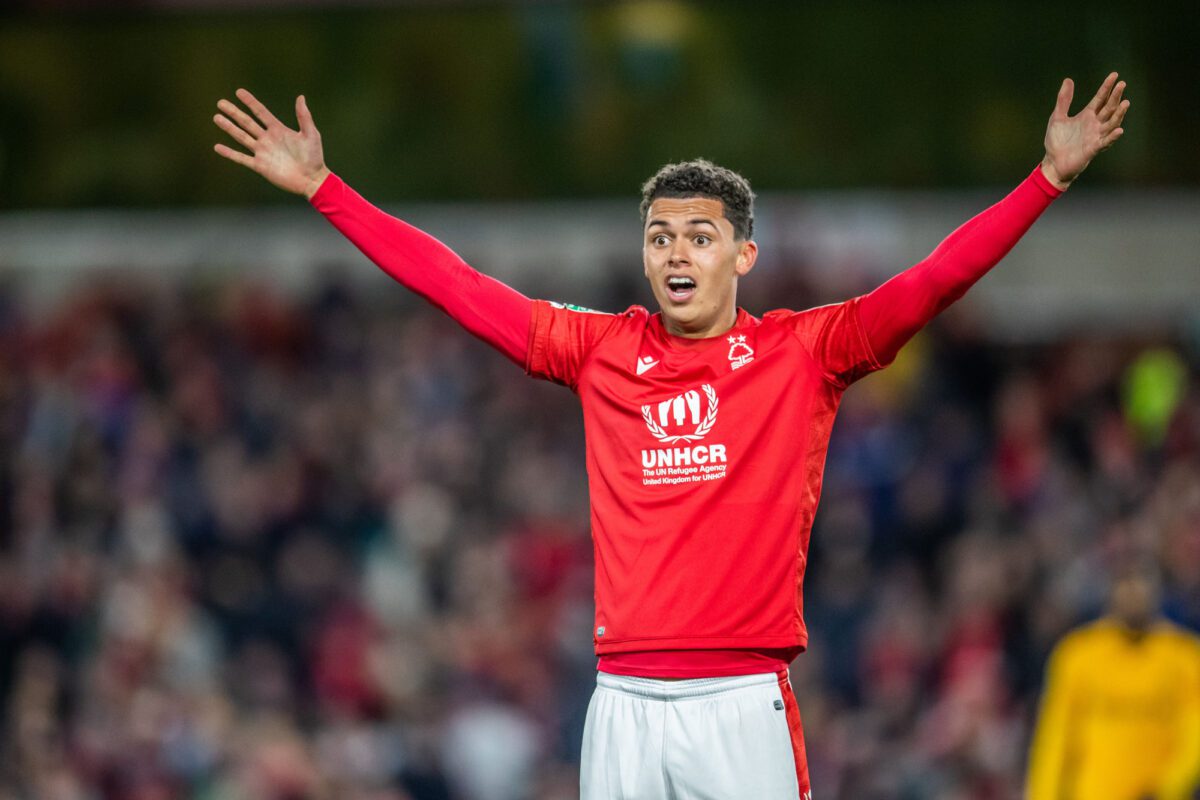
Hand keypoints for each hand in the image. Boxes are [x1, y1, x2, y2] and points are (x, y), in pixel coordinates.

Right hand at [213, 89, 330, 198]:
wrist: (312, 179)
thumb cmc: (314, 157)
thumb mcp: (311, 134)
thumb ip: (304, 117)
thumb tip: (300, 97)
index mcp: (278, 130)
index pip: (261, 112)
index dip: (250, 102)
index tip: (239, 92)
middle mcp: (267, 139)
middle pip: (247, 123)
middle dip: (234, 112)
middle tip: (220, 103)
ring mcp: (262, 152)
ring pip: (242, 137)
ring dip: (229, 128)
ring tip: (217, 117)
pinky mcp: (260, 166)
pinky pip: (242, 158)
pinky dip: (230, 153)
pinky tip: (217, 147)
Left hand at [1041, 72, 1128, 189]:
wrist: (1053, 163)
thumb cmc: (1057, 141)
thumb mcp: (1058, 117)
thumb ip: (1063, 100)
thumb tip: (1068, 80)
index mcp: (1087, 115)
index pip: (1100, 98)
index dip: (1107, 87)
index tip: (1114, 75)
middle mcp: (1095, 124)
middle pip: (1108, 108)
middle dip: (1115, 96)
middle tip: (1122, 84)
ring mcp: (1096, 136)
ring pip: (1111, 123)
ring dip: (1119, 114)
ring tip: (1125, 103)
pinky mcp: (1093, 149)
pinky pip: (1105, 142)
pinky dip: (1112, 137)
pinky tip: (1119, 130)